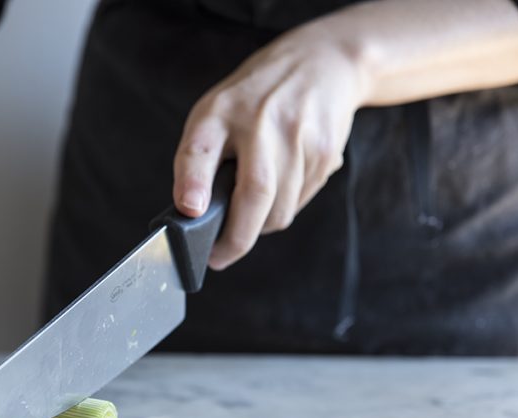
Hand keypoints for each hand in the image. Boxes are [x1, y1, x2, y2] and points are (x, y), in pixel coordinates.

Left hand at [173, 27, 367, 269]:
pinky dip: (285, 207)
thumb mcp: (214, 114)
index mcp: (221, 112)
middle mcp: (261, 121)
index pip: (202, 148)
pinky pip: (301, 200)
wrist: (322, 62)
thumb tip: (193, 212)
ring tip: (251, 213)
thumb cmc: (254, 99)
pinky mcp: (326, 150)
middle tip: (220, 256)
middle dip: (237, 238)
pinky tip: (281, 185)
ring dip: (262, 225)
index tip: (191, 210)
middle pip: (255, 193)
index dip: (193, 182)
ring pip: (280, 209)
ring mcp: (298, 135)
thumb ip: (199, 159)